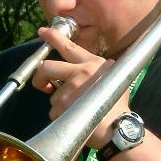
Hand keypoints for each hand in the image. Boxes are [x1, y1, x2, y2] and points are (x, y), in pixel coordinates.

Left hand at [33, 26, 129, 147]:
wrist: (119, 127)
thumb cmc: (117, 105)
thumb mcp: (113, 79)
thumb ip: (95, 71)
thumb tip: (80, 69)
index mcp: (93, 63)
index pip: (69, 47)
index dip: (53, 37)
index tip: (42, 32)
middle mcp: (82, 72)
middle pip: (47, 67)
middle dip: (40, 77)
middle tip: (43, 86)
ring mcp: (72, 89)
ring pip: (52, 95)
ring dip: (59, 105)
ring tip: (76, 112)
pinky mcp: (64, 105)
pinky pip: (53, 111)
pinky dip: (60, 117)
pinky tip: (74, 120)